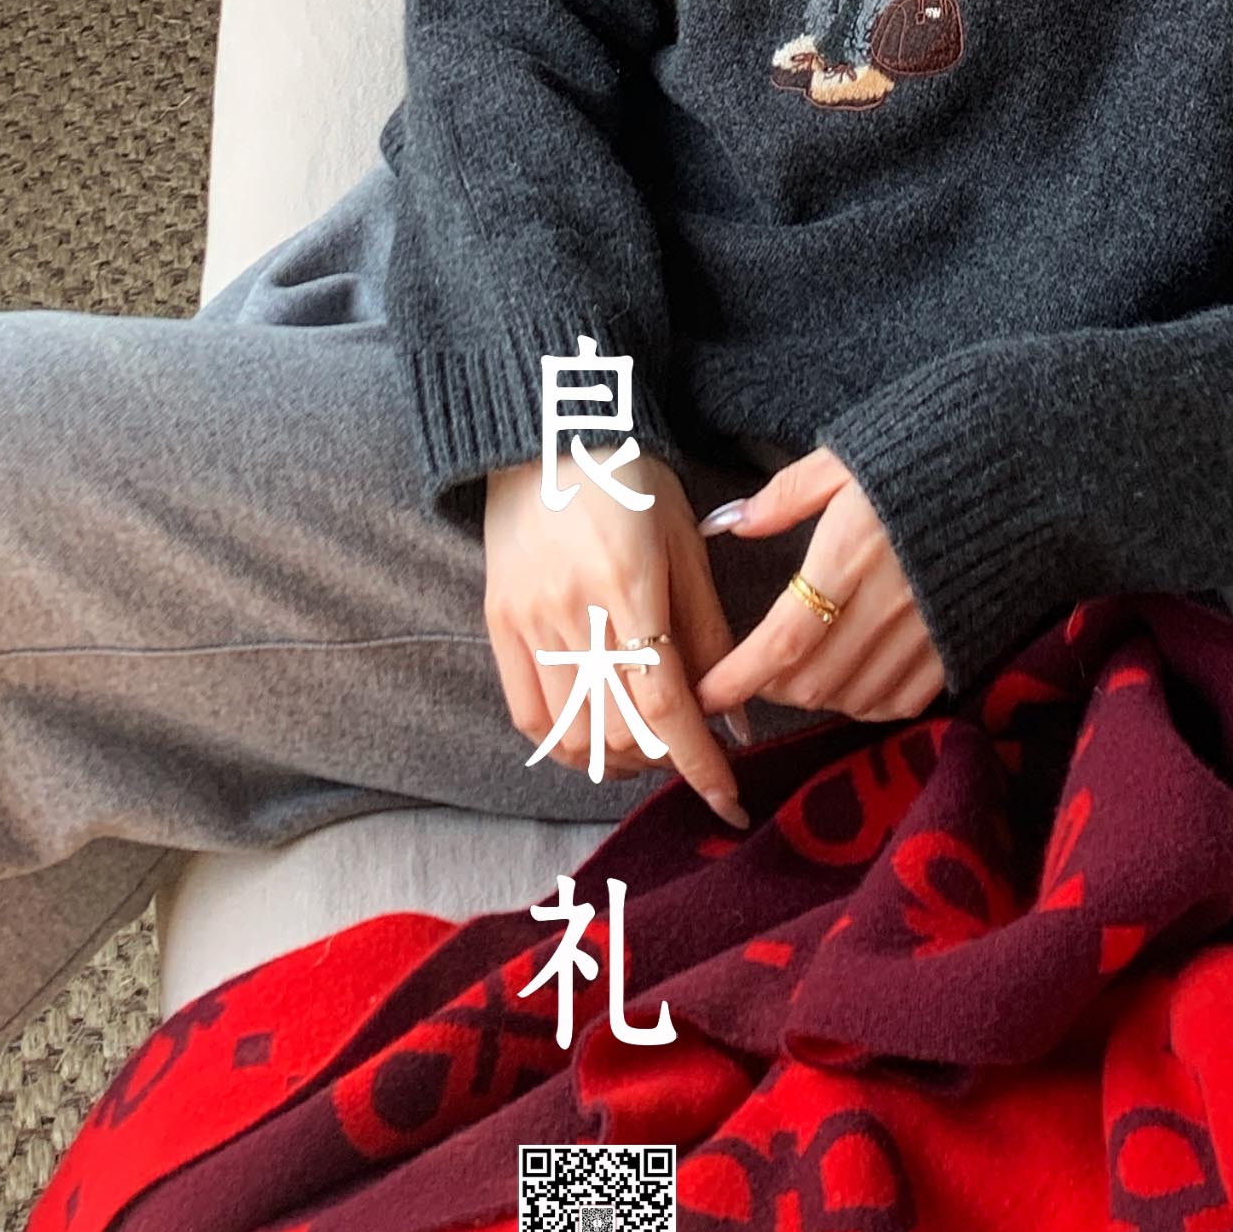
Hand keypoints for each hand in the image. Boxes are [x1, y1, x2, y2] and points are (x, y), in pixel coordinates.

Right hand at [482, 456, 748, 828]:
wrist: (546, 430)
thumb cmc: (630, 479)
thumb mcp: (685, 543)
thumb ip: (709, 633)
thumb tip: (736, 721)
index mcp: (627, 583)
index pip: (665, 703)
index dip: (699, 763)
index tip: (729, 802)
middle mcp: (570, 609)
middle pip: (619, 729)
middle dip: (665, 757)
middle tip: (690, 747)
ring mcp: (526, 619)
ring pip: (573, 734)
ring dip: (618, 758)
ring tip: (646, 743)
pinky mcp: (497, 623)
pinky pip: (529, 715)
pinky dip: (566, 743)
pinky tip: (596, 732)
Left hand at [694, 451, 946, 726]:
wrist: (1026, 462)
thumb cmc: (928, 450)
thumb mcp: (849, 455)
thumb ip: (786, 495)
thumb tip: (727, 523)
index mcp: (852, 551)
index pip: (782, 639)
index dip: (737, 677)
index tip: (704, 695)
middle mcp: (889, 603)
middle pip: (811, 681)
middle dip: (769, 688)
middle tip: (753, 671)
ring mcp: (929, 633)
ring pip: (851, 698)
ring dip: (814, 695)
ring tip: (799, 671)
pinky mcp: (961, 648)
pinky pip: (900, 702)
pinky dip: (864, 701)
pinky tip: (851, 677)